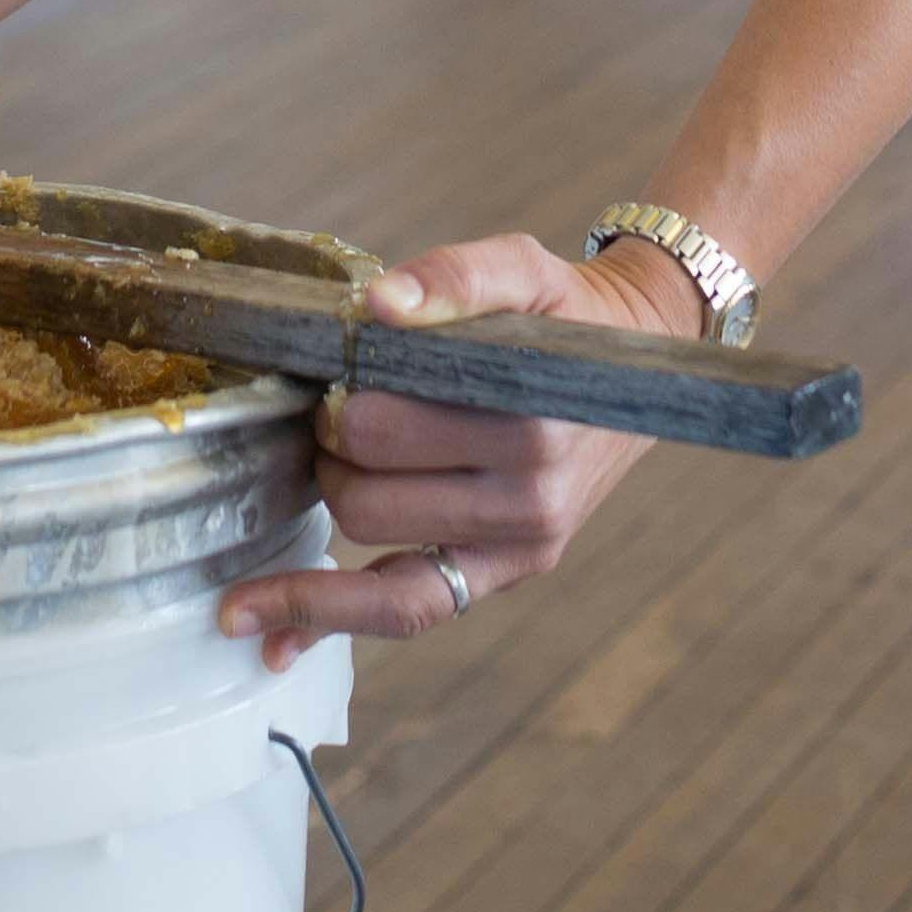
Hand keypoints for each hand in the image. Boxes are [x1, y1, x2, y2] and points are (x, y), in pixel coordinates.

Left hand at [216, 230, 699, 671]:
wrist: (638, 371)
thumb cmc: (564, 317)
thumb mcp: (523, 268)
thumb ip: (454, 276)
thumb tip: (379, 307)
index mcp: (533, 420)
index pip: (382, 427)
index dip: (337, 396)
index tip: (335, 367)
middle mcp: (533, 498)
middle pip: (364, 492)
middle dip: (329, 447)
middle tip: (341, 404)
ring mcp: (522, 548)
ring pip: (369, 544)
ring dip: (334, 496)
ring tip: (342, 455)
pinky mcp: (507, 575)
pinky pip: (406, 609)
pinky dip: (330, 621)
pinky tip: (273, 642)